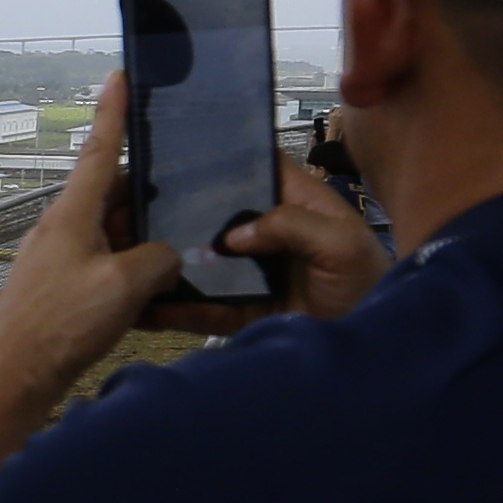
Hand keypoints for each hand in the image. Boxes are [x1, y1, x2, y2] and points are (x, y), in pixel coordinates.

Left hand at [0, 80, 196, 401]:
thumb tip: (168, 256)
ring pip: (112, 234)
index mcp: (72, 214)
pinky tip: (153, 294)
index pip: (99, 149)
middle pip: (113, 195)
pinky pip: (104, 266)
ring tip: (179, 253)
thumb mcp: (126, 285)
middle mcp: (61, 228)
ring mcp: (59, 259)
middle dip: (149, 197)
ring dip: (143, 241)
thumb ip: (159, 259)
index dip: (112, 111)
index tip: (119, 76)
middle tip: (186, 198)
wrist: (13, 378)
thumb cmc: (58, 326)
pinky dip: (129, 272)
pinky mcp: (60, 288)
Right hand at [138, 153, 388, 333]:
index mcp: (298, 203)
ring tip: (128, 255)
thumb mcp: (340, 242)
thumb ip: (291, 225)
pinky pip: (205, 309)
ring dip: (170, 262)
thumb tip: (231, 236)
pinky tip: (147, 307)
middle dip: (182, 210)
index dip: (226, 157)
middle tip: (133, 206)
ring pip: (205, 262)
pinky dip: (177, 310)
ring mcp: (254, 274)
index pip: (258, 168)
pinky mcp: (244, 312)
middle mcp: (270, 234)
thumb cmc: (368, 283)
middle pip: (220, 214)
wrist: (374, 350)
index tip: (183, 152)